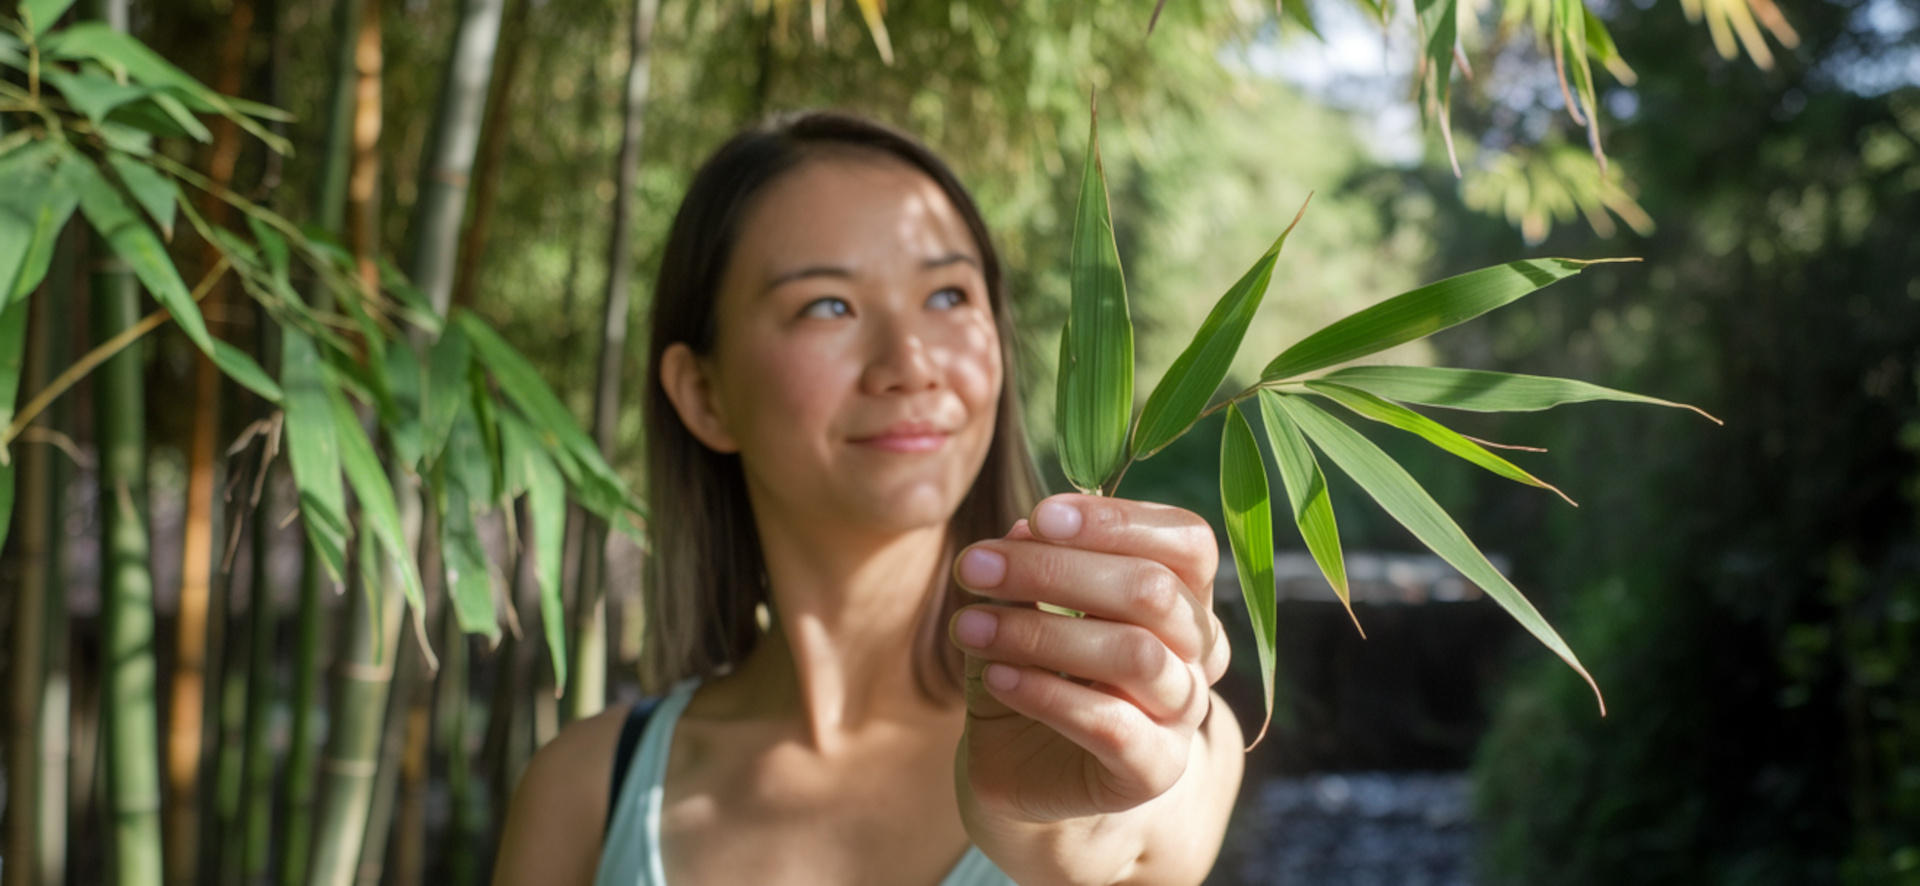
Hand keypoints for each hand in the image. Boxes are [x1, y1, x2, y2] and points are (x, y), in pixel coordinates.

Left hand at [949, 494, 1231, 826]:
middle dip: (1056, 569)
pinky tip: (995, 677)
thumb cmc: (1033, 676)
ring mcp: (1184, 714)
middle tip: (974, 566)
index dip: (1118, 521)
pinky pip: (1113, 724)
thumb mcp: (1023, 612)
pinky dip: (1046, 694)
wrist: (1025, 775)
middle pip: (1155, 590)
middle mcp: (1198, 651)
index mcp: (1183, 597)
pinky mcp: (1155, 769)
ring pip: (1137, 655)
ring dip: (1041, 633)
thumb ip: (1032, 571)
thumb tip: (1028, 526)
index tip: (1039, 515)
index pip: (1186, 541)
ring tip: (968, 626)